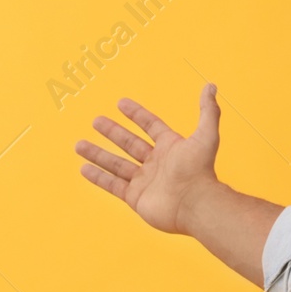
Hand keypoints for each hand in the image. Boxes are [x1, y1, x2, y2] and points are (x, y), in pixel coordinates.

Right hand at [75, 83, 222, 234]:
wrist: (194, 204)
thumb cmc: (200, 171)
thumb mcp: (206, 135)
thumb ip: (208, 111)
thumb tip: (211, 86)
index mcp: (171, 146)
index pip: (150, 126)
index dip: (137, 114)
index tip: (121, 103)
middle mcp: (157, 163)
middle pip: (129, 143)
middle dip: (112, 132)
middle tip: (96, 120)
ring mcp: (145, 181)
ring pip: (116, 164)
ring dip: (98, 154)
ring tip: (79, 144)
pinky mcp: (136, 197)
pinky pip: (113, 185)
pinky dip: (98, 177)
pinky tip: (84, 168)